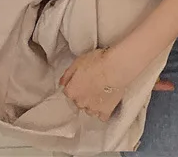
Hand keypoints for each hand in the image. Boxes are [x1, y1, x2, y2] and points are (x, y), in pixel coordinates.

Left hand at [59, 47, 173, 121]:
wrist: (116, 68)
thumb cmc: (98, 61)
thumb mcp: (78, 61)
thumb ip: (67, 74)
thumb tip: (62, 83)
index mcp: (71, 91)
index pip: (69, 91)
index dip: (77, 84)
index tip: (83, 79)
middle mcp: (79, 102)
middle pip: (79, 101)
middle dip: (84, 95)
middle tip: (93, 84)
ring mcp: (92, 108)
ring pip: (89, 110)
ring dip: (92, 104)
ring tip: (101, 93)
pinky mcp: (105, 111)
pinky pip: (102, 116)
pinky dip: (103, 111)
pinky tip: (107, 103)